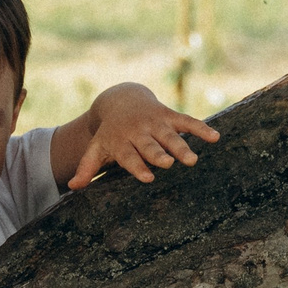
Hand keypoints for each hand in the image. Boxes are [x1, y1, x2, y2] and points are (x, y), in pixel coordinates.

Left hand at [70, 84, 221, 188]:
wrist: (121, 99)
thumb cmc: (110, 133)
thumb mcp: (97, 148)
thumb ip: (87, 168)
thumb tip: (72, 187)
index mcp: (121, 142)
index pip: (129, 156)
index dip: (137, 167)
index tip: (148, 178)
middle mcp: (139, 132)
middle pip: (150, 145)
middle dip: (159, 154)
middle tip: (170, 165)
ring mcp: (155, 122)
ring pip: (170, 135)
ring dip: (181, 146)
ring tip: (193, 160)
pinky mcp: (169, 115)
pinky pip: (187, 121)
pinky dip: (201, 128)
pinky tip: (215, 138)